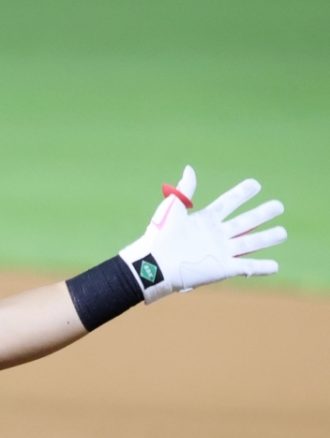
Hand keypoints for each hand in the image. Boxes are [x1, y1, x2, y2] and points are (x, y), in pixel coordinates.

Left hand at [118, 165, 286, 302]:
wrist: (155, 263)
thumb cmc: (160, 235)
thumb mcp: (172, 207)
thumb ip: (184, 189)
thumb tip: (190, 168)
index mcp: (204, 220)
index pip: (228, 203)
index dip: (242, 194)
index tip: (255, 184)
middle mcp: (216, 235)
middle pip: (245, 222)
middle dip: (262, 214)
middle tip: (278, 205)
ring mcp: (221, 252)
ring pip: (251, 243)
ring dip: (268, 238)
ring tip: (283, 232)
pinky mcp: (224, 269)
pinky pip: (248, 267)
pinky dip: (262, 267)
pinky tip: (275, 265)